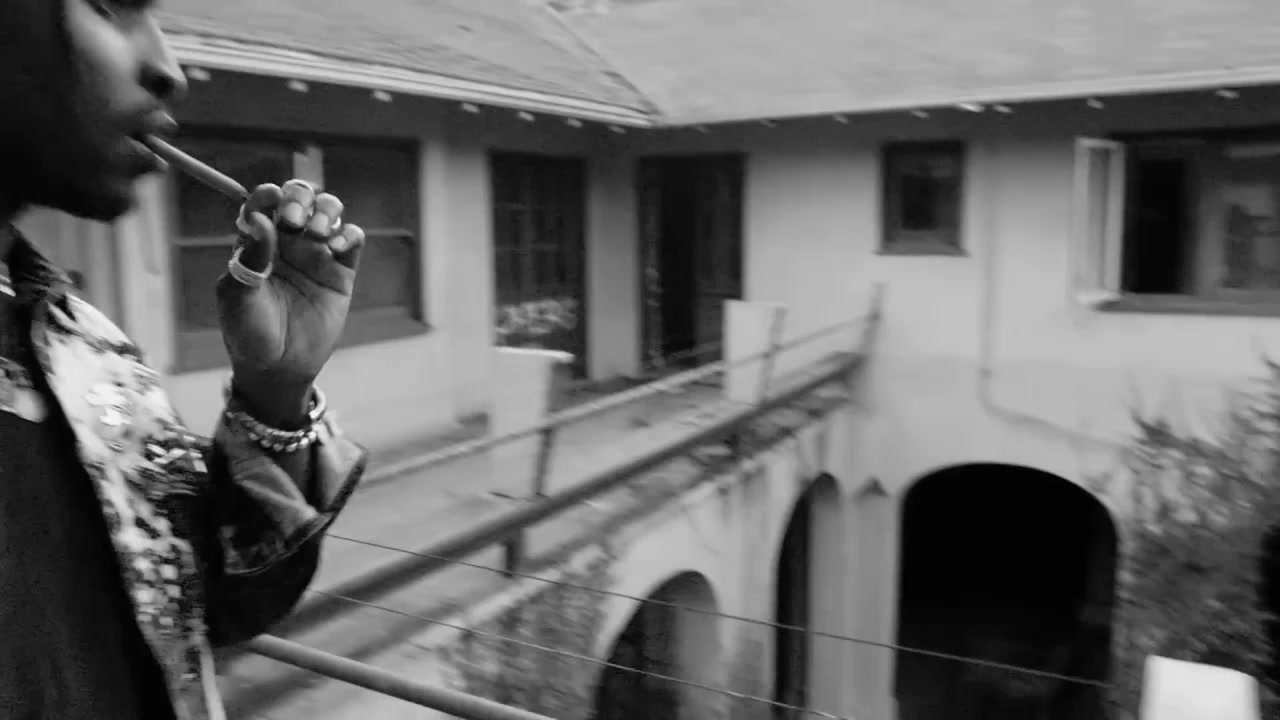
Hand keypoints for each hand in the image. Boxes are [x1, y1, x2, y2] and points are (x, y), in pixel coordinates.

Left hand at [216, 179, 364, 422]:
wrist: (279, 368)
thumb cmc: (249, 333)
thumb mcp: (238, 297)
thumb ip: (249, 258)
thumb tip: (258, 219)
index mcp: (256, 242)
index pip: (263, 203)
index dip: (268, 194)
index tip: (272, 198)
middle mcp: (287, 242)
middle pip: (299, 198)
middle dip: (300, 198)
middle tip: (294, 220)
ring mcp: (316, 255)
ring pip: (329, 211)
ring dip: (326, 211)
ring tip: (317, 233)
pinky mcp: (342, 272)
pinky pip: (352, 240)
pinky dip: (349, 234)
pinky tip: (336, 248)